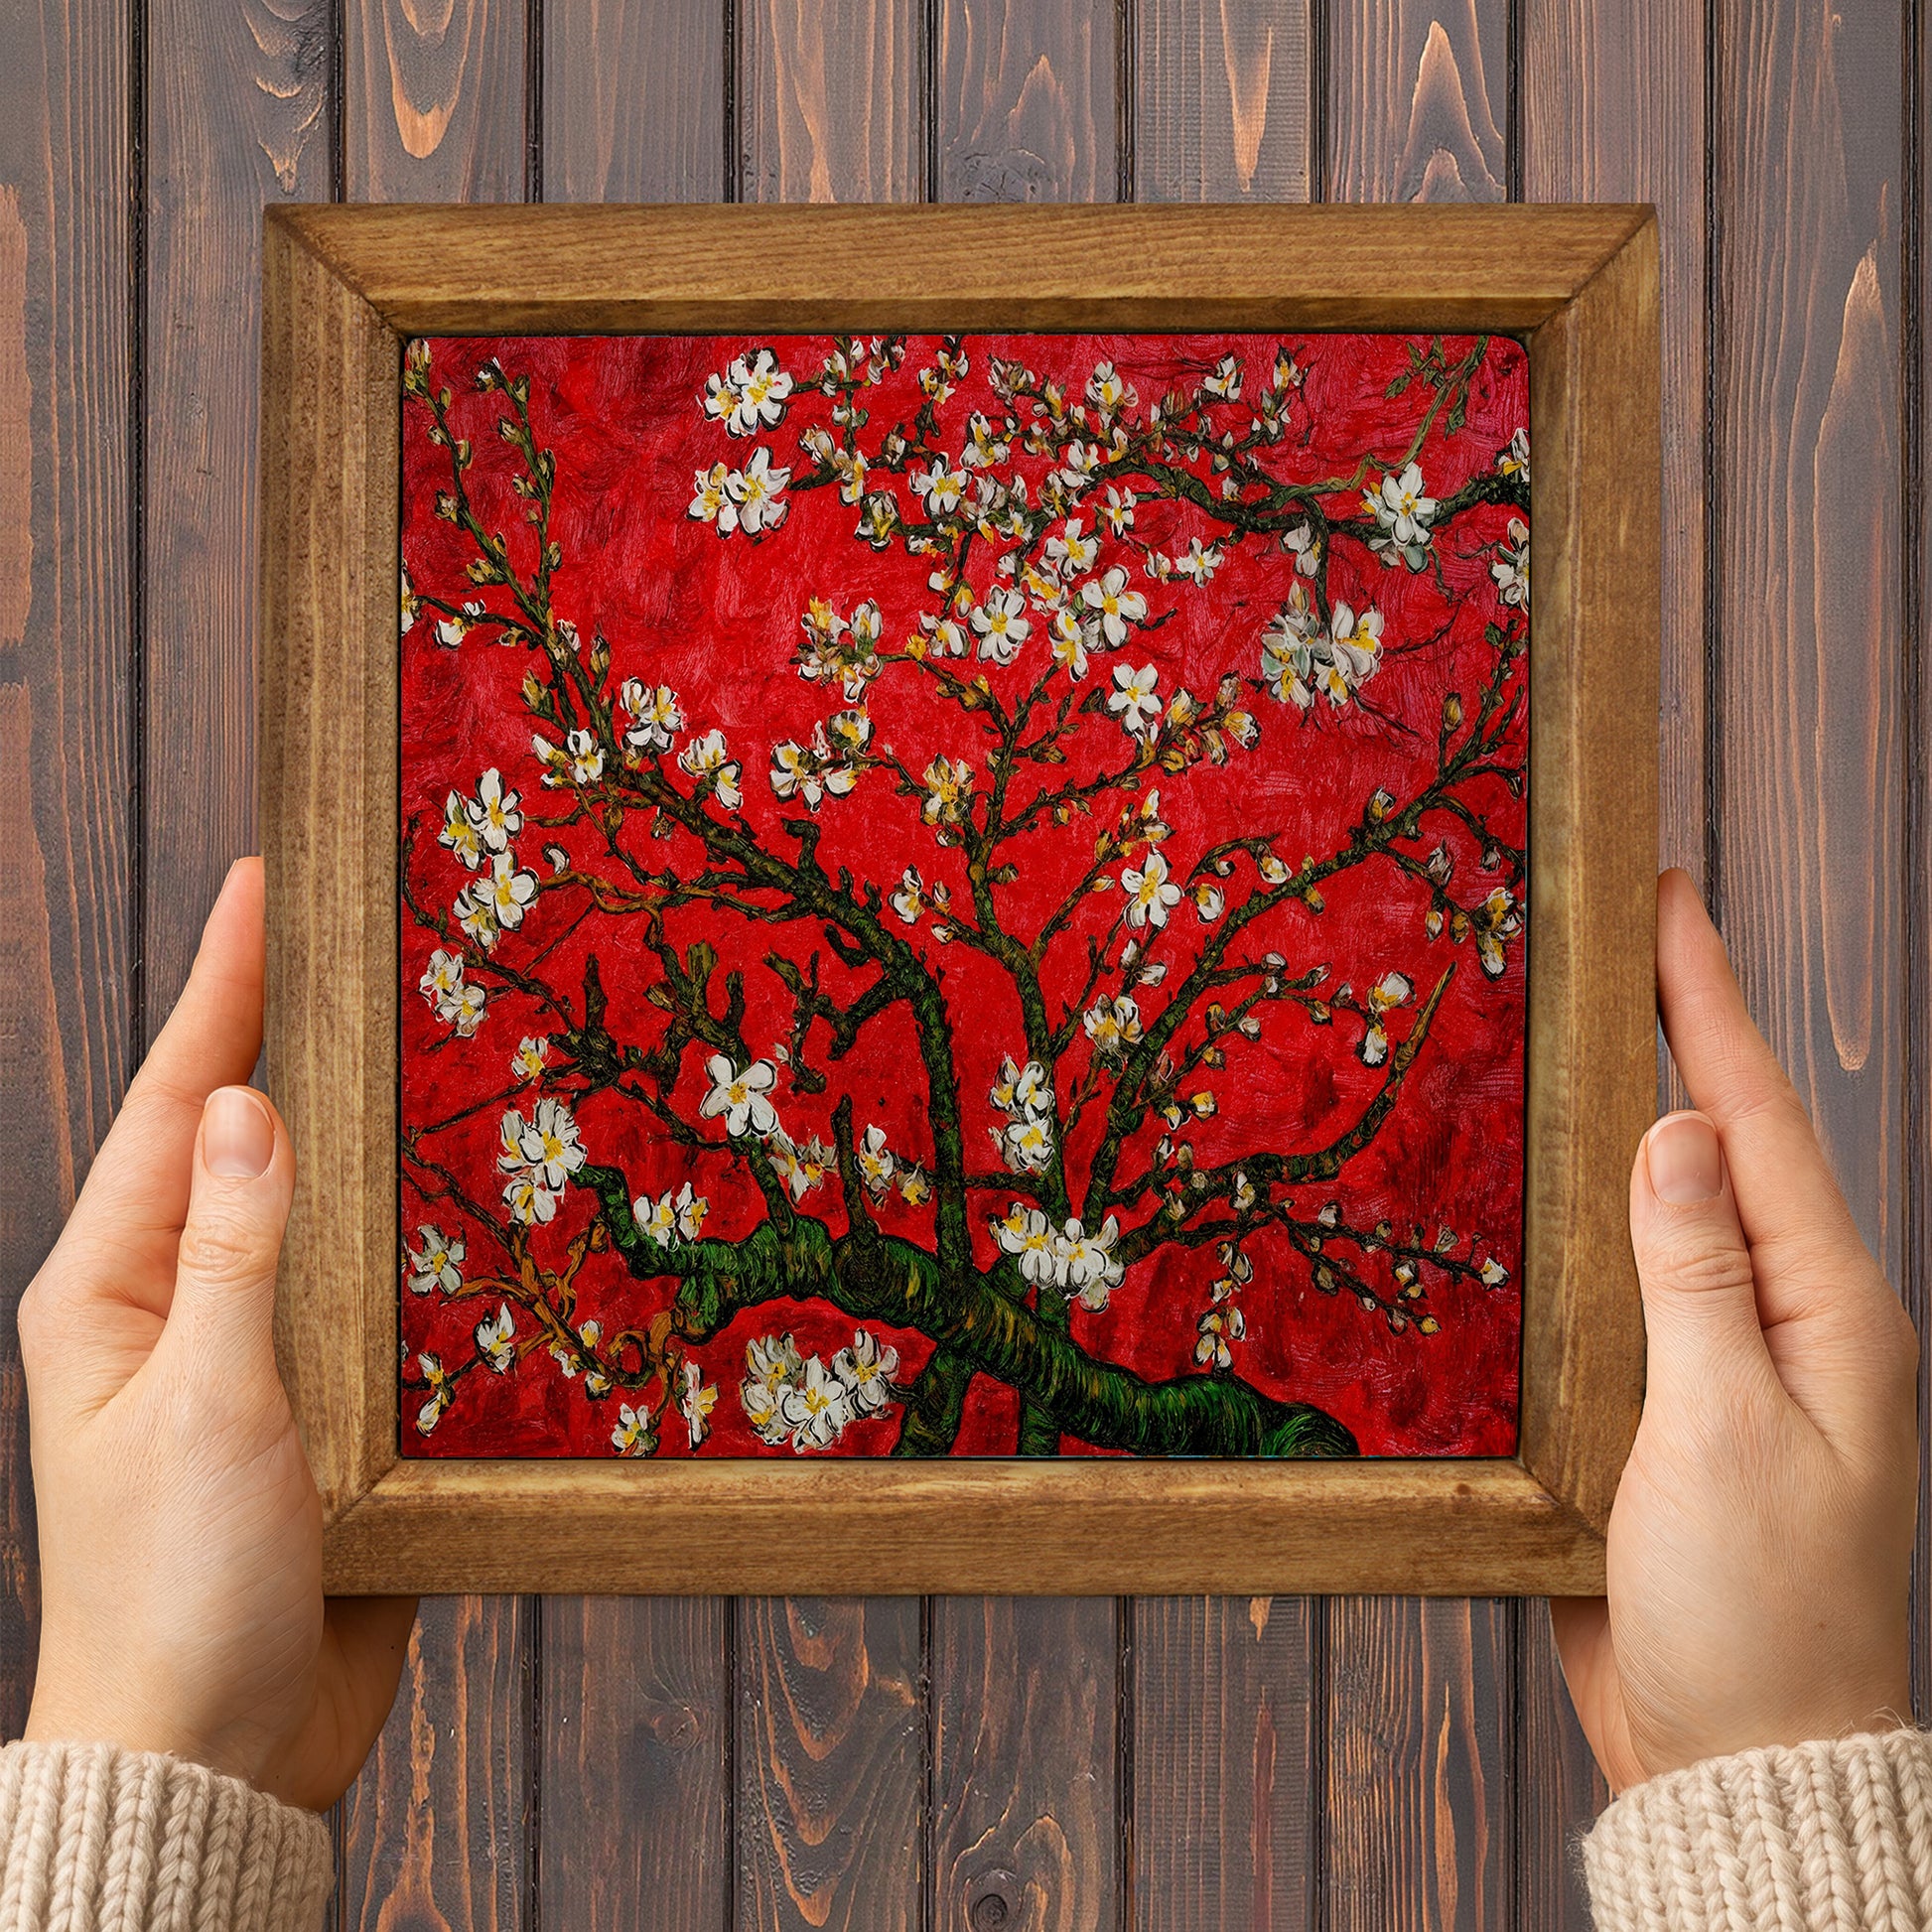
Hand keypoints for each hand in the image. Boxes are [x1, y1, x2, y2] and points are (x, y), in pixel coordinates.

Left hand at [18, 859, 414, 1810]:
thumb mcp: (205, 1405)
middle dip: (297, 1034)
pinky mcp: (324, 1405)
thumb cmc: (177, 1591)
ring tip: (435, 1037)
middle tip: (367, 934)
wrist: (214, 1756)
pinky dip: (416, 1233)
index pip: (173, 1100)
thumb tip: (247, 1101)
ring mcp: (254, 1352)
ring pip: (318, 1208)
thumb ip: (233, 1251)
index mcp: (109, 1288)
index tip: (265, 882)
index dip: (220, 987)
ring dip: (370, 1129)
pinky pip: (373, 1291)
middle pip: (244, 1136)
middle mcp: (175, 1303)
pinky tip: (476, 1195)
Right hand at [1552, 869, 1917, 1793]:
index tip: (1670, 897)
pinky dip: (1582, 1223)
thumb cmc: (1755, 1616)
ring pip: (1664, 1211)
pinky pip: (1624, 1289)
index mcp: (1830, 1312)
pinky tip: (1537, 1193)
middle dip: (1674, 1032)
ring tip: (1572, 1030)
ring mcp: (1727, 1365)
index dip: (1708, 1001)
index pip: (1756, 1121)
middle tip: (1619, 931)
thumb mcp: (1723, 1434)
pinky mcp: (1665, 1410)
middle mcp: (1788, 1321)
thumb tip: (1670, 1131)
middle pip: (1720, 1145)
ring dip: (1620, 1118)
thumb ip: (1694, 1276)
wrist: (1740, 1763)